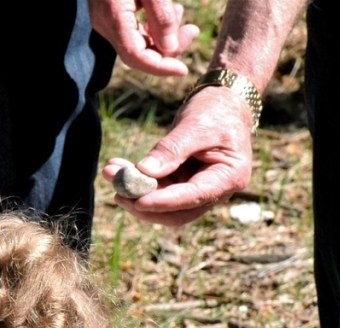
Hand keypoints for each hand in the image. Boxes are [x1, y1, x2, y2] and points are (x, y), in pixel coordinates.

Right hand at [89, 0, 199, 75]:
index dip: (160, 68)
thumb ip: (160, 16)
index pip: (135, 57)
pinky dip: (154, 27)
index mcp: (113, 17)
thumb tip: (170, 50)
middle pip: (138, 53)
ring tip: (182, 14)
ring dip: (164, 36)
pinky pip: (134, 31)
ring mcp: (106, 21)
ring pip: (138, 43)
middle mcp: (106, 25)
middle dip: (168, 49)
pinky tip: (170, 12)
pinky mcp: (112, 15)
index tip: (183, 70)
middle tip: (193, 31)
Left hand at [103, 86, 254, 225]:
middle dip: (146, 204)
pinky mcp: (184, 183)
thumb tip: (145, 172)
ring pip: (165, 203)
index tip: (137, 201)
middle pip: (179, 212)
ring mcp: (200, 189)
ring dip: (137, 192)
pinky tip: (118, 169)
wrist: (225, 102)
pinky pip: (160, 189)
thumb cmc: (217, 110)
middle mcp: (217, 190)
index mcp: (229, 177)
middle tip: (118, 194)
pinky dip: (139, 181)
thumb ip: (172, 150)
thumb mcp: (196, 125)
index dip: (164, 202)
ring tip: (110, 172)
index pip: (194, 197)